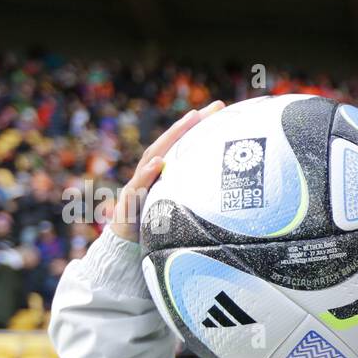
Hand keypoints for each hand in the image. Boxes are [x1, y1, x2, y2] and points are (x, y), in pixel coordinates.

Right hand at [110, 100, 225, 242]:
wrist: (127, 248)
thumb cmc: (157, 227)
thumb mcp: (180, 210)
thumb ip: (196, 197)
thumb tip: (231, 190)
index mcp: (163, 174)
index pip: (182, 146)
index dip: (198, 127)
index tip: (220, 108)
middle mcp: (150, 174)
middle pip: (168, 144)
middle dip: (186, 125)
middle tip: (205, 109)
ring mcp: (138, 185)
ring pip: (153, 157)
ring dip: (170, 138)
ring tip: (188, 121)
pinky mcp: (129, 202)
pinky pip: (139, 186)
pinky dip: (148, 173)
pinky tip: (160, 162)